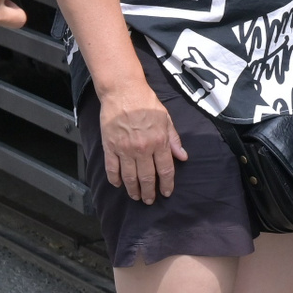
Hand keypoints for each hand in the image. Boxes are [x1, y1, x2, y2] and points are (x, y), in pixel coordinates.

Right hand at [100, 81, 186, 202]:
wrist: (123, 92)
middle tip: (149, 201)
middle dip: (149, 192)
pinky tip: (118, 185)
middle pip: (146, 177)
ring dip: (133, 190)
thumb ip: (174, 140)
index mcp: (159, 141)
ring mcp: (124, 149)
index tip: (166, 193)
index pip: (165, 170)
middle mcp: (142, 148)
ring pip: (129, 177)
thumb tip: (183, 157)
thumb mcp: (166, 119)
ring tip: (136, 197)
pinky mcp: (110, 147)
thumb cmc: (147, 103)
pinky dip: (115, 179)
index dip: (166, 184)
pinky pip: (112, 168)